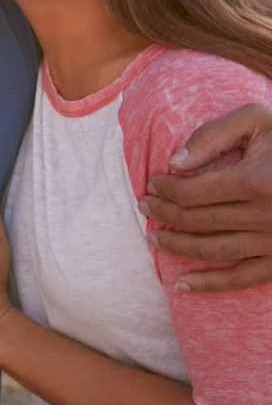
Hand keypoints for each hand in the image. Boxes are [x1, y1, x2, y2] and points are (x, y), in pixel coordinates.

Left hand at [142, 103, 271, 291]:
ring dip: (177, 247)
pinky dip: (210, 284)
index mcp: (255, 182)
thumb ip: (213, 135)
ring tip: (153, 238)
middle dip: (164, 215)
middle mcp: (266, 217)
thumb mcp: (257, 120)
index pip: (191, 192)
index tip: (152, 185)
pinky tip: (181, 284)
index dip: (164, 190)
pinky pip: (242, 278)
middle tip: (145, 208)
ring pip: (213, 250)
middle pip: (197, 220)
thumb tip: (174, 164)